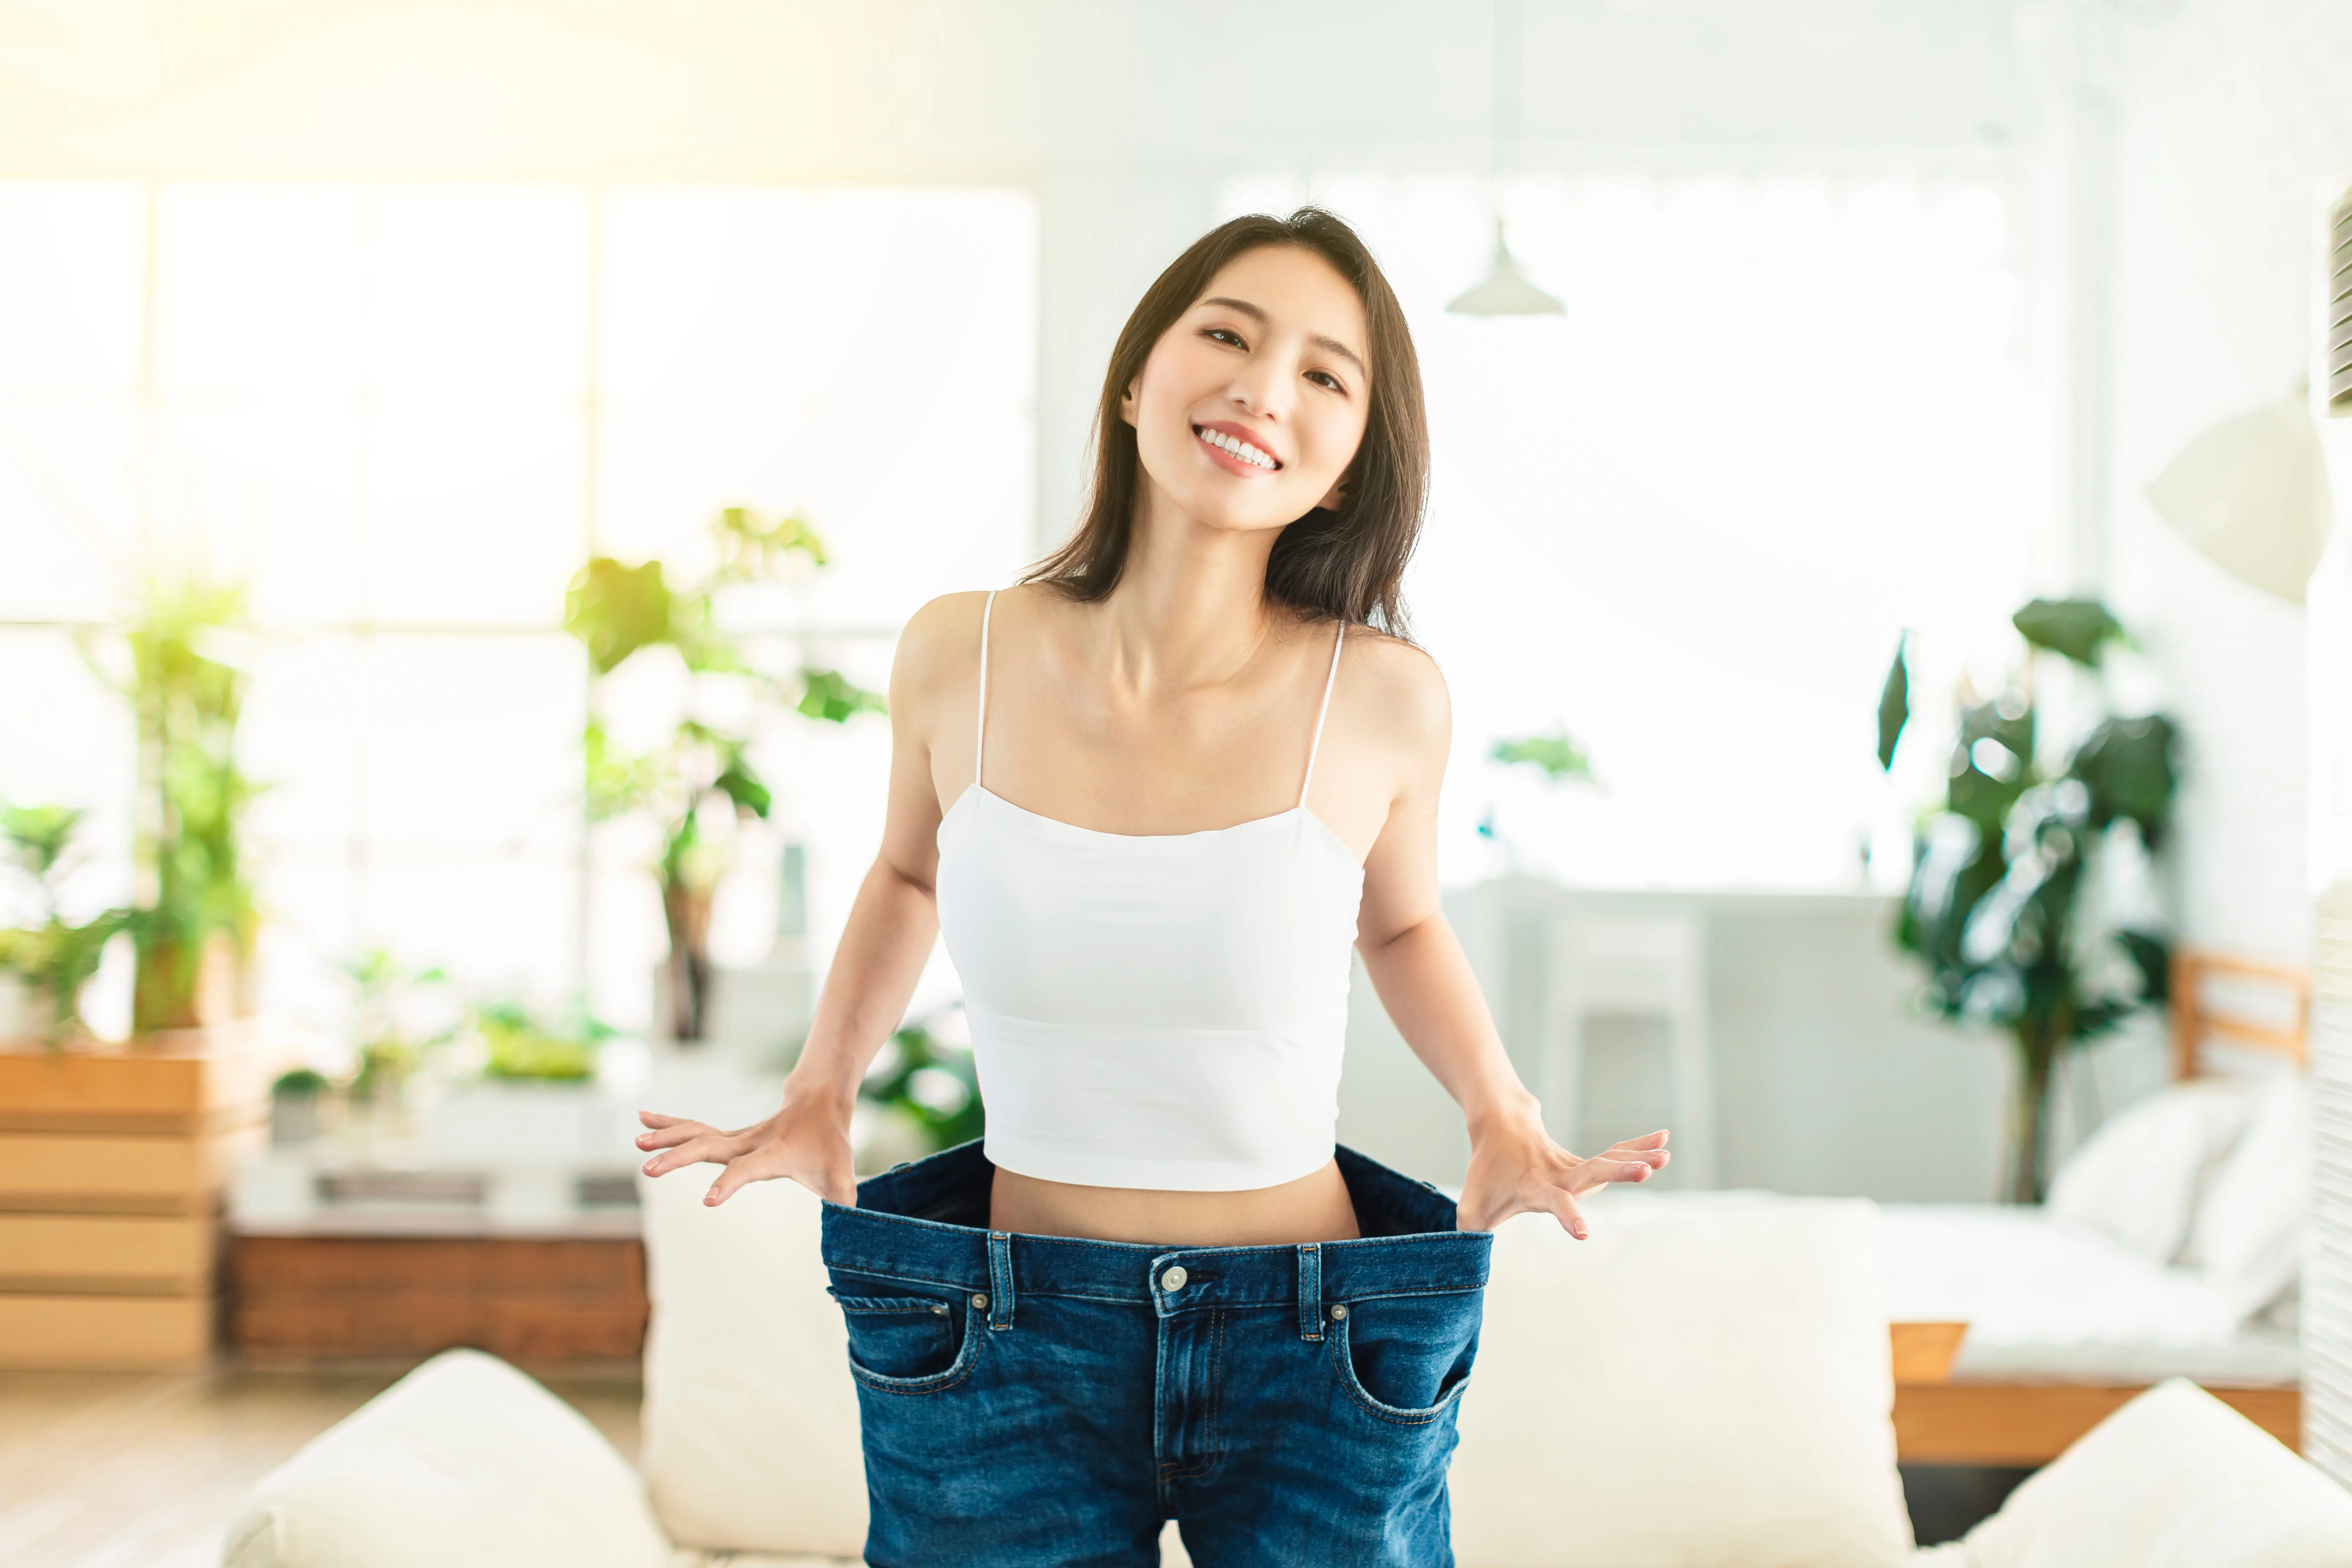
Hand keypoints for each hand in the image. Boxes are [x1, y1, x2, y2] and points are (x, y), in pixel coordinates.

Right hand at [635, 1089, 855, 1207]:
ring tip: (638, 1142)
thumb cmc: (830, 1145)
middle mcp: (751, 1143)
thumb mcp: (843, 1175)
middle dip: (680, 1158)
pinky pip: (694, 1128)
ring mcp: (737, 1137)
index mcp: (775, 1154)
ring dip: (668, 1137)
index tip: (708, 1201)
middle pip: (711, 1146)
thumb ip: (845, 1202)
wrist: (821, 1103)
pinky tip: (643, 1119)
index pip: (749, 1168)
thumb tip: (851, 1233)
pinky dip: (669, 1124)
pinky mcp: (729, 1137)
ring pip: (698, 1133)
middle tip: (649, 1169)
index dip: (731, 1183)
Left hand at [1456, 1102, 1668, 1237]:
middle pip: (1592, 1172)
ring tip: (1665, 1153)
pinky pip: (1614, 1154)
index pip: (1554, 1202)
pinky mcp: (1585, 1164)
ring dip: (1637, 1157)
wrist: (1500, 1126)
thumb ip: (1468, 1237)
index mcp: (1535, 1188)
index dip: (1567, 1216)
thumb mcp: (1470, 1208)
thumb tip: (1464, 1270)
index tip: (1584, 1233)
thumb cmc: (1485, 1175)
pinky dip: (1637, 1146)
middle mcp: (1559, 1175)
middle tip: (1647, 1169)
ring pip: (1608, 1160)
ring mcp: (1575, 1167)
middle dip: (1619, 1173)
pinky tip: (1664, 1141)